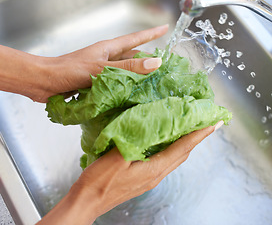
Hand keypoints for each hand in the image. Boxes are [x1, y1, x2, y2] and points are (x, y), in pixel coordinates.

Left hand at [37, 25, 167, 101]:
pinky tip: (131, 95)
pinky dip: (125, 88)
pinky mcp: (96, 83)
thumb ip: (127, 67)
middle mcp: (107, 59)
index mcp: (108, 49)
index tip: (164, 28)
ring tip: (151, 82)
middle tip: (163, 65)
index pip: (135, 39)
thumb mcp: (102, 68)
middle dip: (147, 59)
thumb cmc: (69, 70)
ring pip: (125, 71)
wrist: (46, 82)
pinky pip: (116, 83)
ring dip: (137, 76)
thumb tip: (154, 63)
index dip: (151, 34)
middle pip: (132, 56)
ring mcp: (102, 71)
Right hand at [37, 121, 222, 224]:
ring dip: (185, 144)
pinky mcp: (143, 178)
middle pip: (182, 154)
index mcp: (153, 169)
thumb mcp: (116, 158)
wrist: (88, 201)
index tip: (213, 124)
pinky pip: (164, 160)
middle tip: (206, 124)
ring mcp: (150, 178)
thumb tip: (147, 127)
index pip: (182, 148)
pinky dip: (172, 149)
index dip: (198, 135)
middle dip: (196, 139)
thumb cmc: (99, 182)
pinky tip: (166, 142)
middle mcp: (156, 174)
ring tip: (191, 131)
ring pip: (175, 158)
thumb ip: (134, 142)